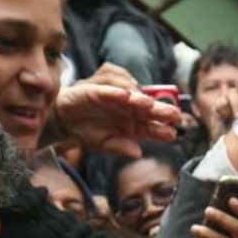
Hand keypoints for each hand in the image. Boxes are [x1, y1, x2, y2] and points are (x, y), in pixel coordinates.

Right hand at [55, 64, 177, 155]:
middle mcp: (129, 108)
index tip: (172, 133)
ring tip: (147, 104)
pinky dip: (118, 86)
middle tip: (172, 114)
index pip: (152, 127)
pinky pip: (111, 84)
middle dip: (161, 110)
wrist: (65, 119)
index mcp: (133, 124)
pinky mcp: (101, 86)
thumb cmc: (88, 131)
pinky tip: (125, 94)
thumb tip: (137, 153)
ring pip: (134, 92)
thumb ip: (120, 147)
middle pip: (149, 108)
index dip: (162, 130)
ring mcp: (117, 96)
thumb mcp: (104, 144)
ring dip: (140, 97)